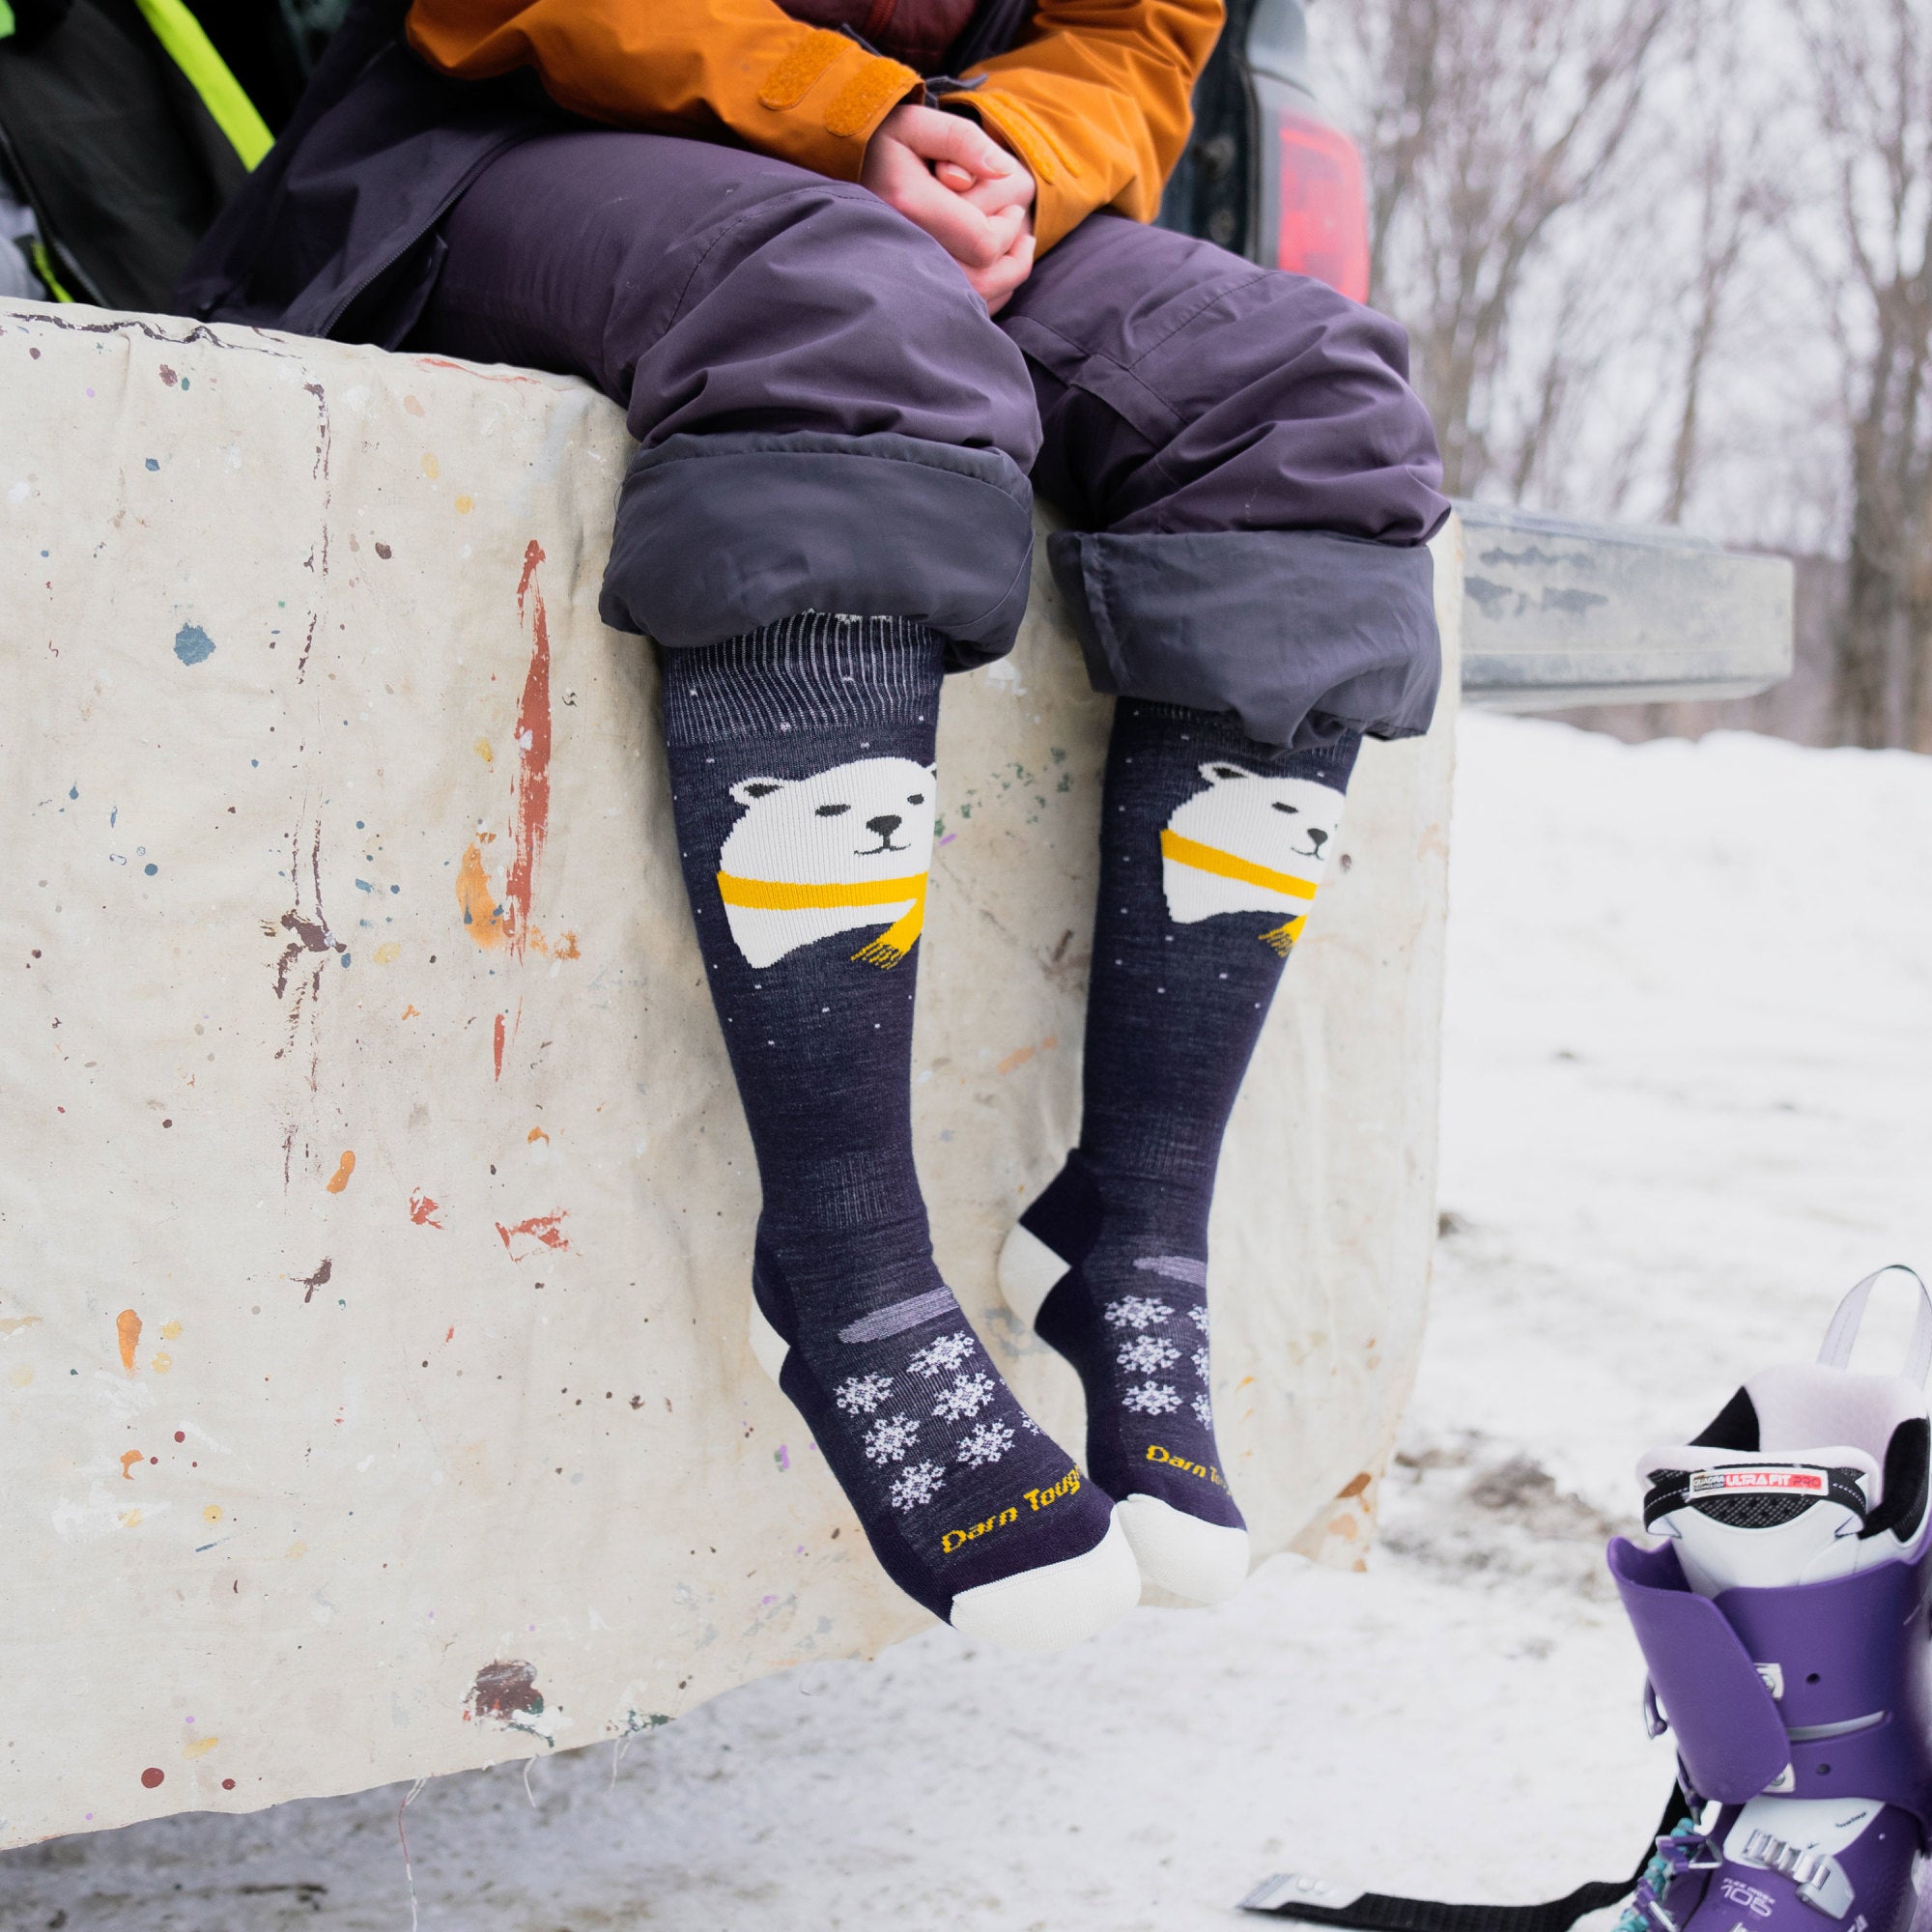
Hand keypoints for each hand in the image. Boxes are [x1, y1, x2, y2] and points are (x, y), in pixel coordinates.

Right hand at [862, 103, 1037, 312]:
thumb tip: (1002, 172)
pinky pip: (958, 310)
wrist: (843, 173)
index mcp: (910, 206)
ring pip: (972, 303)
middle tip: (1019, 232)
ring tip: (1014, 249)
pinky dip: (986, 295)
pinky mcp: (905, 296)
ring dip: (1004, 279)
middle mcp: (905, 250)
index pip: (983, 242)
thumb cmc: (885, 142)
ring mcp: (901, 279)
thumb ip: (962, 139)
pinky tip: (989, 268)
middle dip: (1013, 257)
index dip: (1009, 229)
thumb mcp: (918, 122)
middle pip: (982, 281)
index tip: (1012, 208)